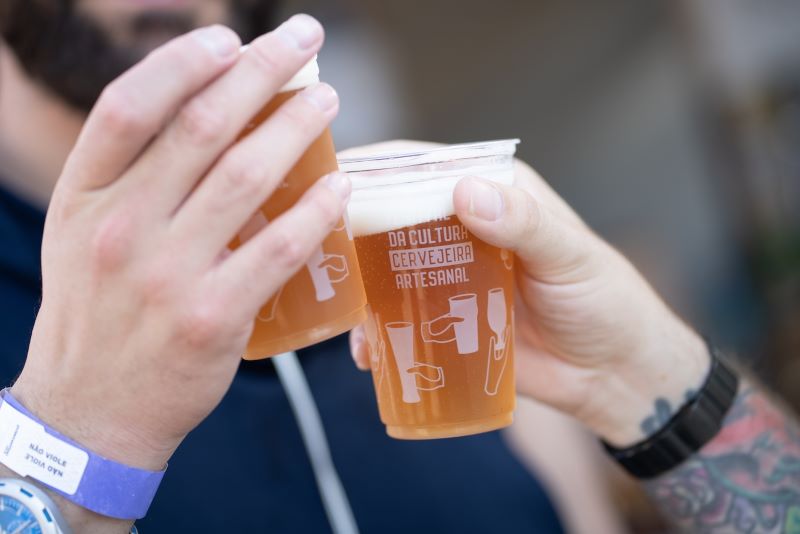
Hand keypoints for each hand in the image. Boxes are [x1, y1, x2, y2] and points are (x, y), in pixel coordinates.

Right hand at [12, 15, 347, 470]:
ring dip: (294, 128)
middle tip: (304, 40)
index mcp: (84, 198)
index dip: (183, 62)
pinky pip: (277, 250)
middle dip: (260, 72)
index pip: (129, 107)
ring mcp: (166, 275)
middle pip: (199, 128)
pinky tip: (339, 186)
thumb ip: (128, 177)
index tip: (230, 38)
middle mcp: (119, 229)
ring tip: (327, 100)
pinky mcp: (212, 319)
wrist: (92, 408)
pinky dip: (314, 212)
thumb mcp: (84, 234)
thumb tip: (200, 113)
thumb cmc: (99, 311)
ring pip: (244, 177)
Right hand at [348, 141, 708, 445]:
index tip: (329, 177)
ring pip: (387, 268)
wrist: (612, 374)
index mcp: (492, 192)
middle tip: (316, 247)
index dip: (375, 167)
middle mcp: (462, 227)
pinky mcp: (446, 318)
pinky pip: (400, 318)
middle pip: (392, 215)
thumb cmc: (603, 301)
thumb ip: (523, 223)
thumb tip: (467, 193)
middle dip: (352, 229)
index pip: (422, 167)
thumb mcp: (568, 256)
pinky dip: (378, 332)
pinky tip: (367, 351)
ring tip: (344, 308)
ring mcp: (449, 274)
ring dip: (360, 286)